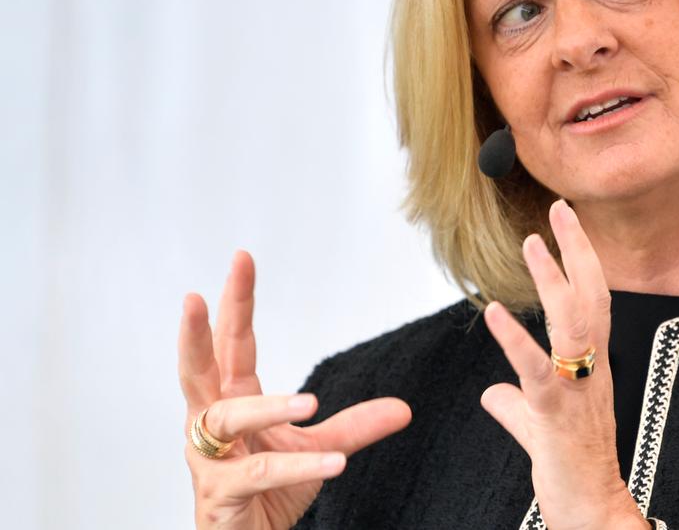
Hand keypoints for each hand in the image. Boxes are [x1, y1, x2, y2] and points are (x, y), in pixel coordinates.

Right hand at [178, 251, 412, 528]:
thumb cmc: (267, 495)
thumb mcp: (319, 450)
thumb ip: (355, 427)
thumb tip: (404, 407)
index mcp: (231, 400)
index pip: (233, 344)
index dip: (237, 302)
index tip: (243, 258)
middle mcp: (210, 423)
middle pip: (198, 368)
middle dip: (197, 331)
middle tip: (198, 294)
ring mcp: (209, 459)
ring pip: (228, 421)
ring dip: (270, 409)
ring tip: (311, 402)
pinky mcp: (219, 495)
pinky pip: (259, 474)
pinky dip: (298, 466)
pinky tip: (335, 461)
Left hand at [481, 200, 648, 529]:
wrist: (591, 509)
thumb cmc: (570, 469)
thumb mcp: (538, 429)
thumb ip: (516, 405)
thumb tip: (492, 394)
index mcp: (591, 367)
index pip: (593, 300)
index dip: (582, 260)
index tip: (568, 223)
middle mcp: (591, 371)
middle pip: (591, 297)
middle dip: (577, 251)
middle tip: (561, 209)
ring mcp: (577, 390)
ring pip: (572, 324)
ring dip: (552, 280)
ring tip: (532, 244)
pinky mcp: (555, 415)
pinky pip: (536, 370)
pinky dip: (514, 339)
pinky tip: (494, 313)